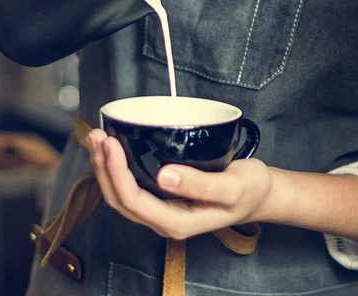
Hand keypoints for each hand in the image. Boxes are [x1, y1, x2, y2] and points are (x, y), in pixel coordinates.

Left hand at [87, 129, 272, 239]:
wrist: (259, 194)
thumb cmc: (248, 190)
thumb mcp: (231, 187)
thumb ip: (200, 185)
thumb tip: (164, 176)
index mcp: (177, 222)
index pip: (134, 201)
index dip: (116, 173)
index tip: (112, 142)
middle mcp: (164, 220)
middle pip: (119, 199)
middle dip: (103, 167)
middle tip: (98, 134)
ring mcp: (161, 209)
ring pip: (121, 193)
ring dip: (105, 167)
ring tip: (98, 137)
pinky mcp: (162, 196)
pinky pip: (131, 185)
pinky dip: (117, 166)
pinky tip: (114, 148)